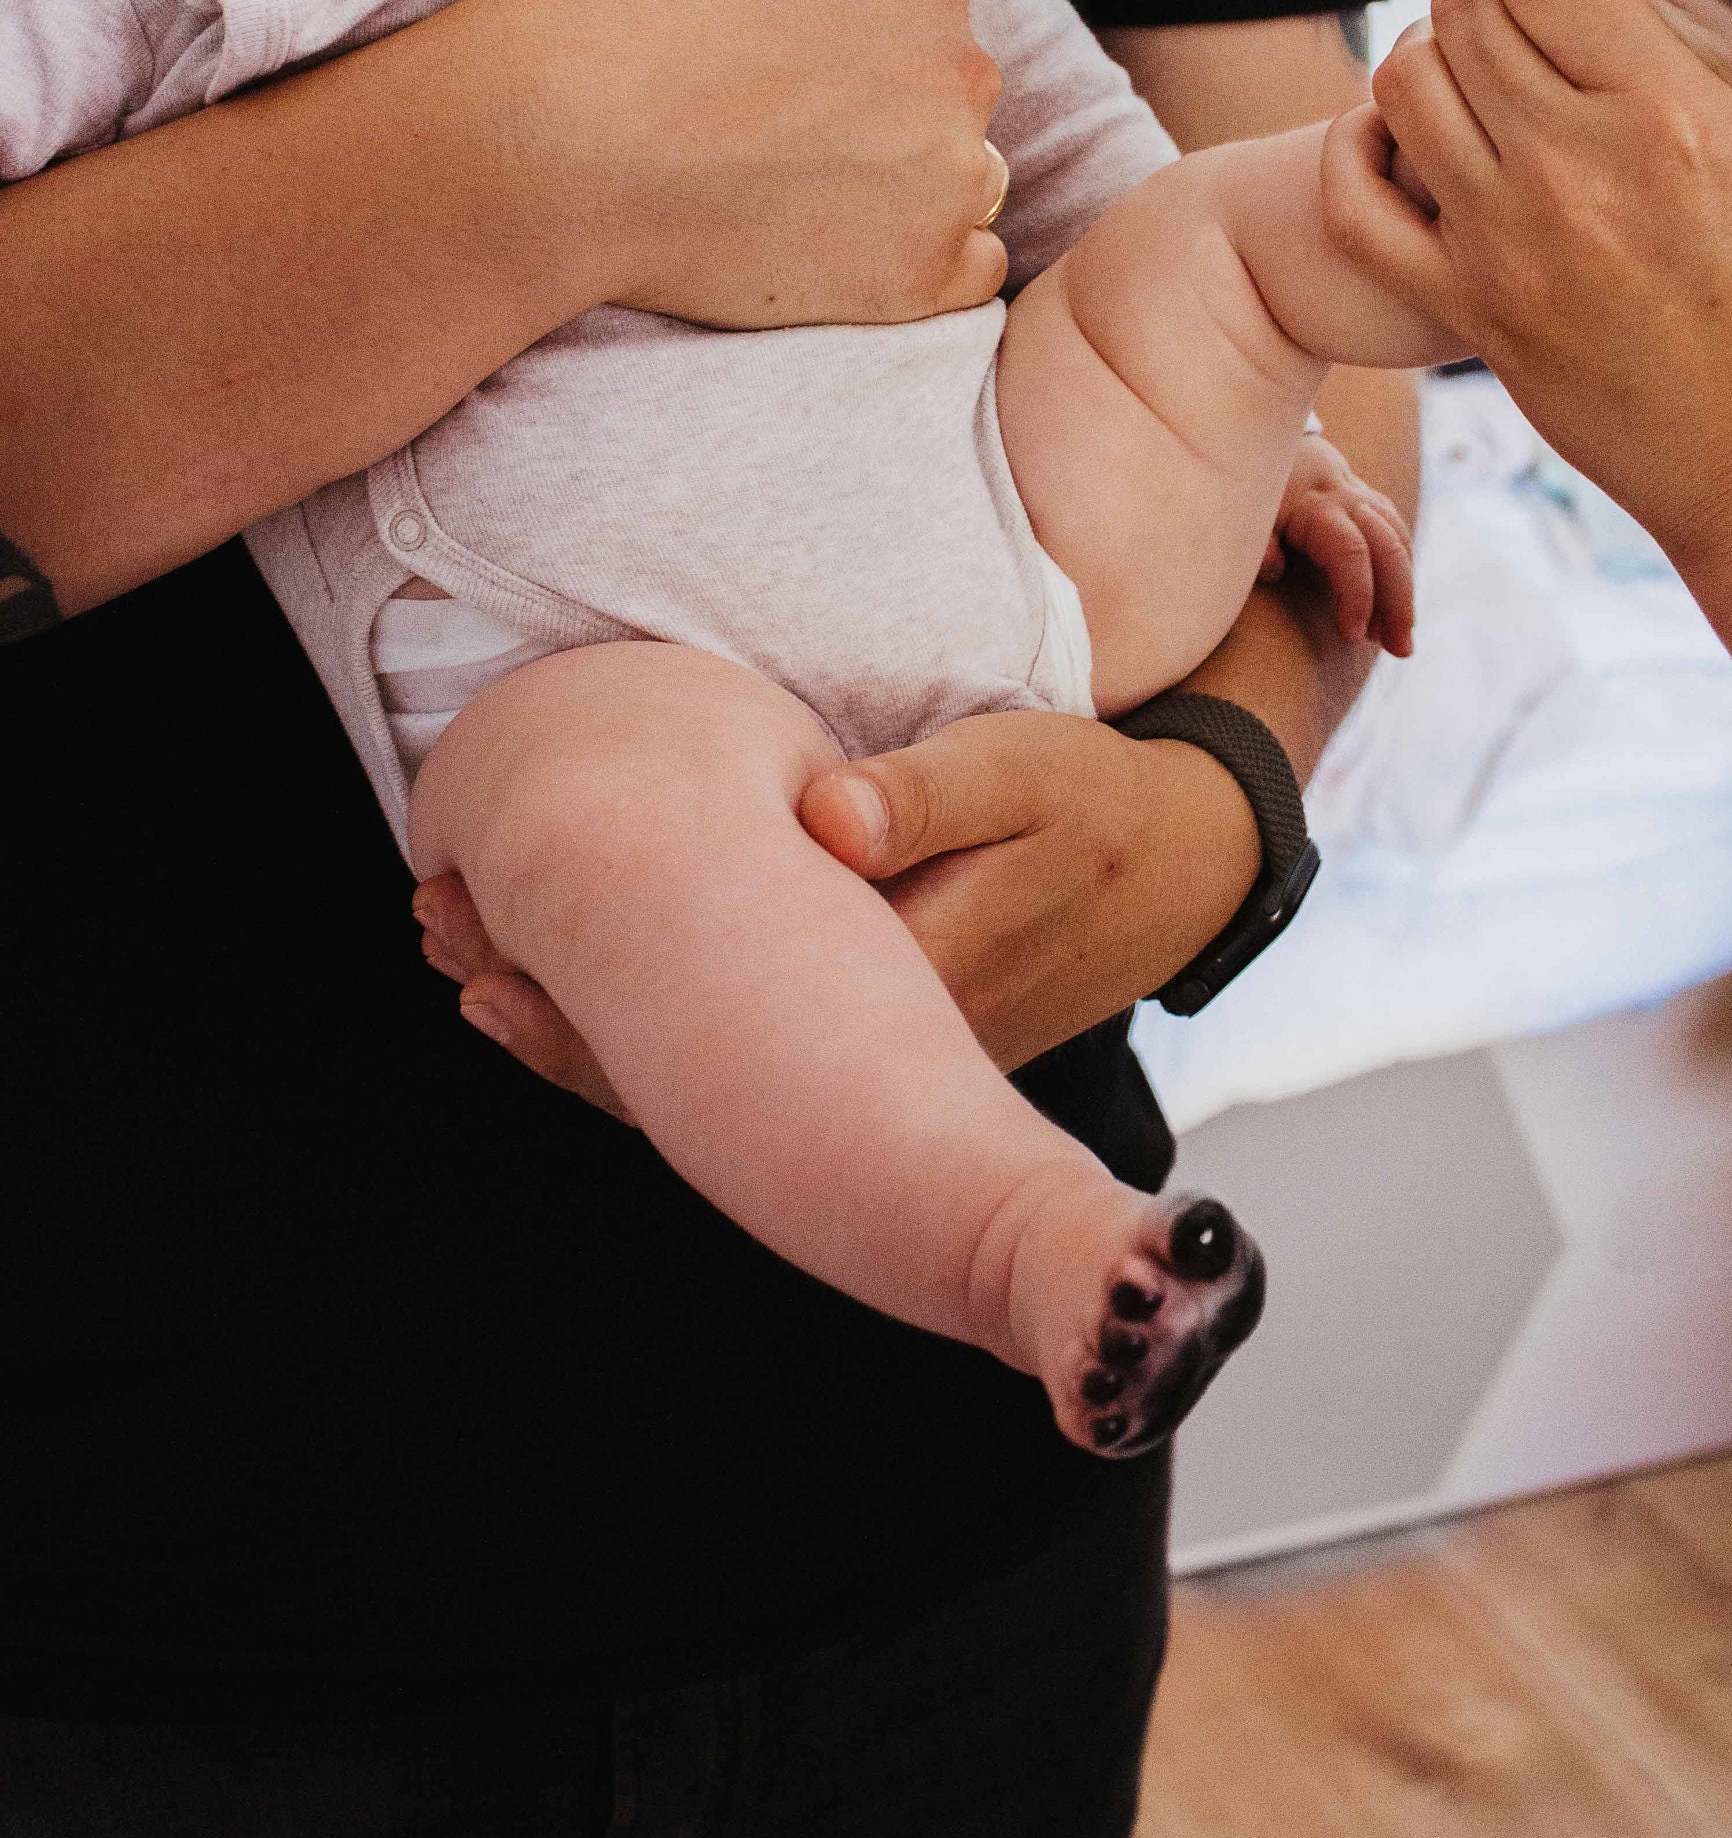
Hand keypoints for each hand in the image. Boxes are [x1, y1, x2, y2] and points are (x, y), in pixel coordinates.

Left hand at [418, 703, 1265, 1100]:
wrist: (1189, 865)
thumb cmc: (1098, 801)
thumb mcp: (1027, 769)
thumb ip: (927, 796)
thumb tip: (818, 821)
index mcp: (909, 982)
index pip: (716, 1015)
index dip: (582, 992)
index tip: (476, 928)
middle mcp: (884, 1051)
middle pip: (688, 1063)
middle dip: (551, 1007)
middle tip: (435, 929)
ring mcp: (882, 1060)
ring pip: (707, 1068)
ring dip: (587, 1015)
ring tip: (463, 953)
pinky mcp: (883, 1042)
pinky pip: (748, 1051)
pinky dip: (649, 1018)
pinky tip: (572, 972)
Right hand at [521, 0, 1007, 326]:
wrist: (554, 143)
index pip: (919, 4)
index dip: (844, 28)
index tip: (774, 58)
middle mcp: (960, 74)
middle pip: (946, 90)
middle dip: (885, 103)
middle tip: (776, 127)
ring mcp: (947, 181)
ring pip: (962, 176)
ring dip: (907, 181)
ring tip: (798, 188)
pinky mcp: (921, 276)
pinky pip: (971, 270)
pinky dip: (923, 261)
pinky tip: (842, 247)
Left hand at [1258, 434, 1414, 655]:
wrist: (1265, 433)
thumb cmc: (1250, 486)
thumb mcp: (1242, 512)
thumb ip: (1255, 542)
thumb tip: (1275, 570)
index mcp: (1315, 506)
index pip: (1350, 553)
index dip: (1358, 596)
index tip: (1353, 635)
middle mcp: (1347, 498)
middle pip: (1389, 548)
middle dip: (1398, 601)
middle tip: (1399, 649)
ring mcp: (1363, 496)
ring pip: (1400, 541)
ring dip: (1405, 592)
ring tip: (1400, 640)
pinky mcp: (1369, 500)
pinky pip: (1397, 535)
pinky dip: (1402, 571)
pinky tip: (1397, 606)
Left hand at [1325, 0, 1731, 585]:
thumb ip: (1685, 61)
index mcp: (1671, 116)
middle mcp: (1576, 172)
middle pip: (1459, 9)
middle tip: (1522, 32)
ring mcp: (1508, 247)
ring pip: (1399, 84)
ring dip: (1427, 61)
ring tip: (1474, 87)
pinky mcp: (1468, 314)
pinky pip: (1352, 207)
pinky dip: (1356, 153)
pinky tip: (1397, 144)